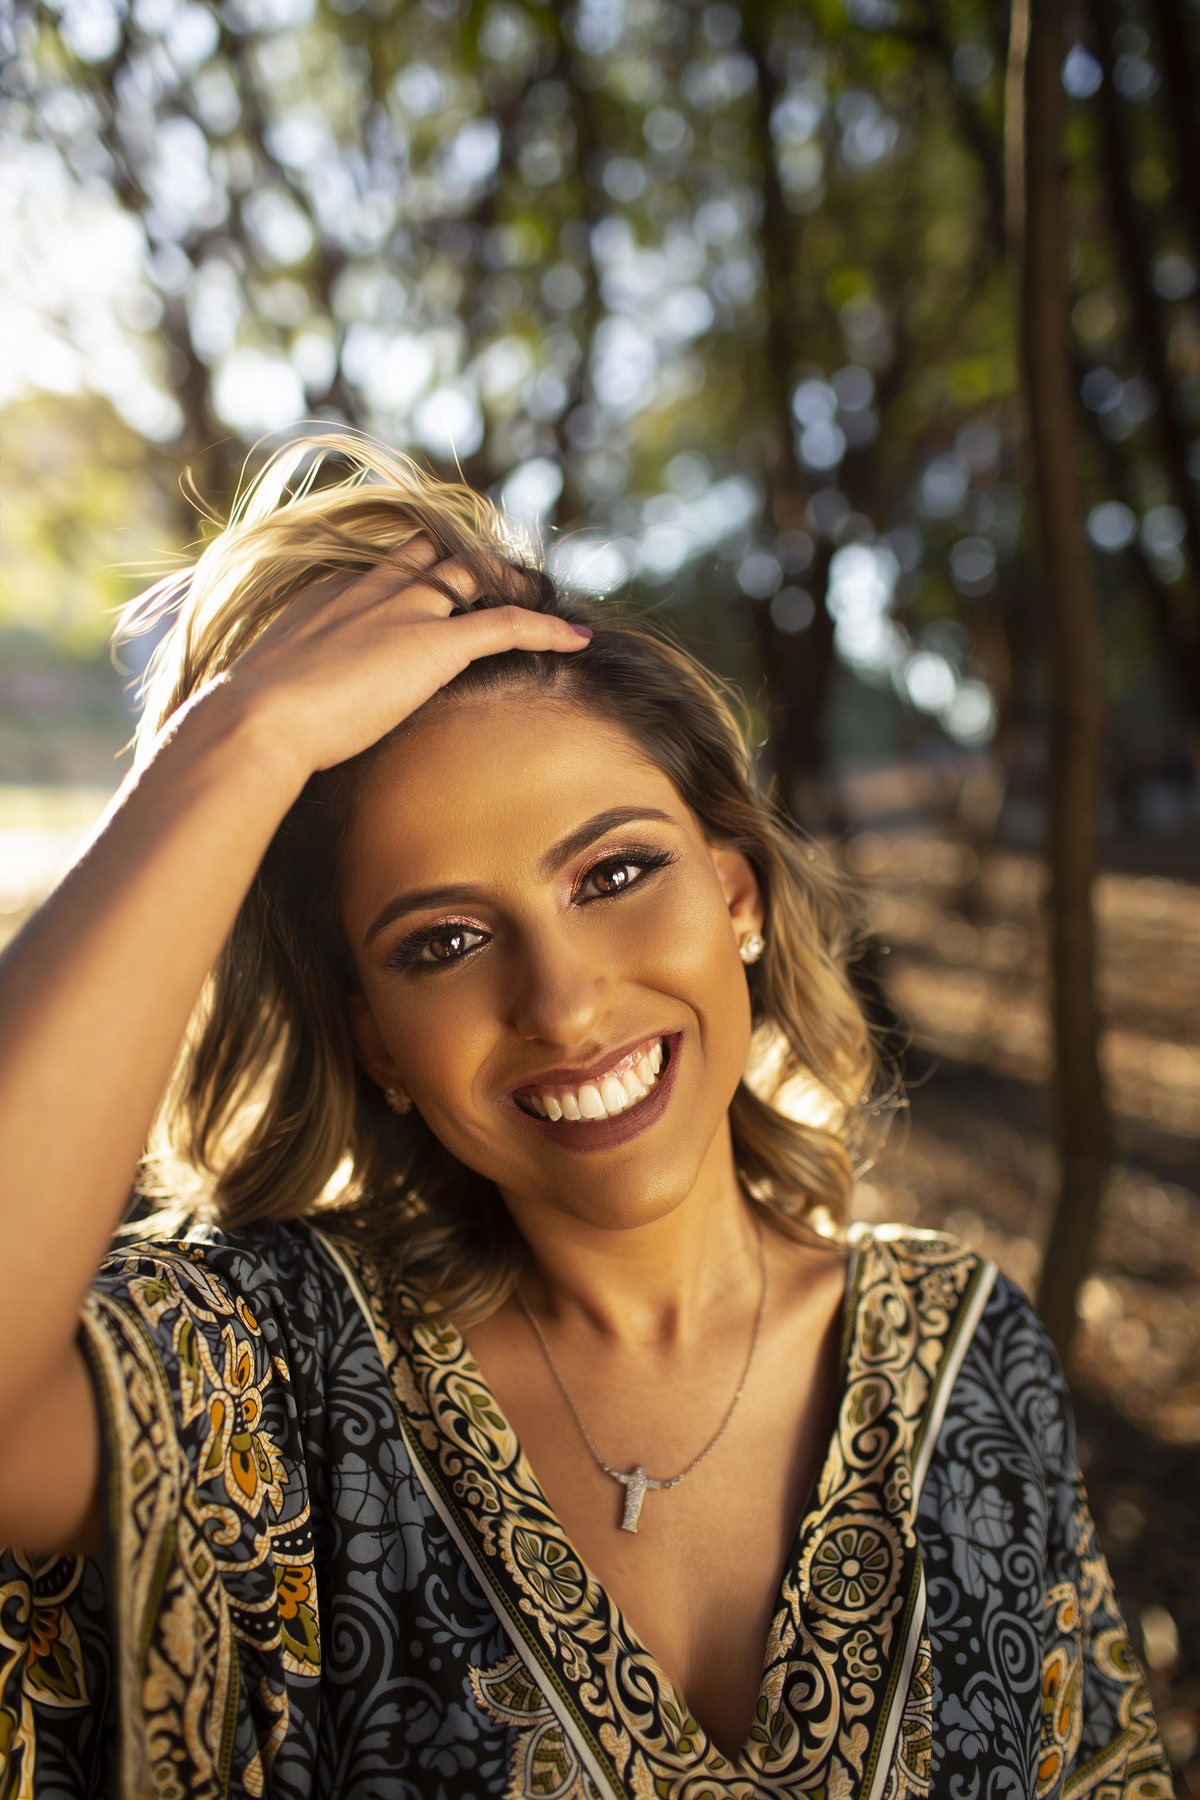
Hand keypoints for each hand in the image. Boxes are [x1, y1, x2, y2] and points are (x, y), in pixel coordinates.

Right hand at [208, 540, 590, 782]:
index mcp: (330, 595)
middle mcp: (371, 590)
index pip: (385, 568)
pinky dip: (546, 627)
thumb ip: (290, 692)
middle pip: (431, 554)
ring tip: (539, 592)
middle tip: (495, 575)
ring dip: (509, 581)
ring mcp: (406, 613)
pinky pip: (507, 623)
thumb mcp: (269, 692)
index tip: (432, 586)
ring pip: (472, 575)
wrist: (256, 720)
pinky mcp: (435, 644)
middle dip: (464, 561)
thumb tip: (279, 723)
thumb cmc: (250, 719)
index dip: (415, 573)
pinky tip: (577, 637)